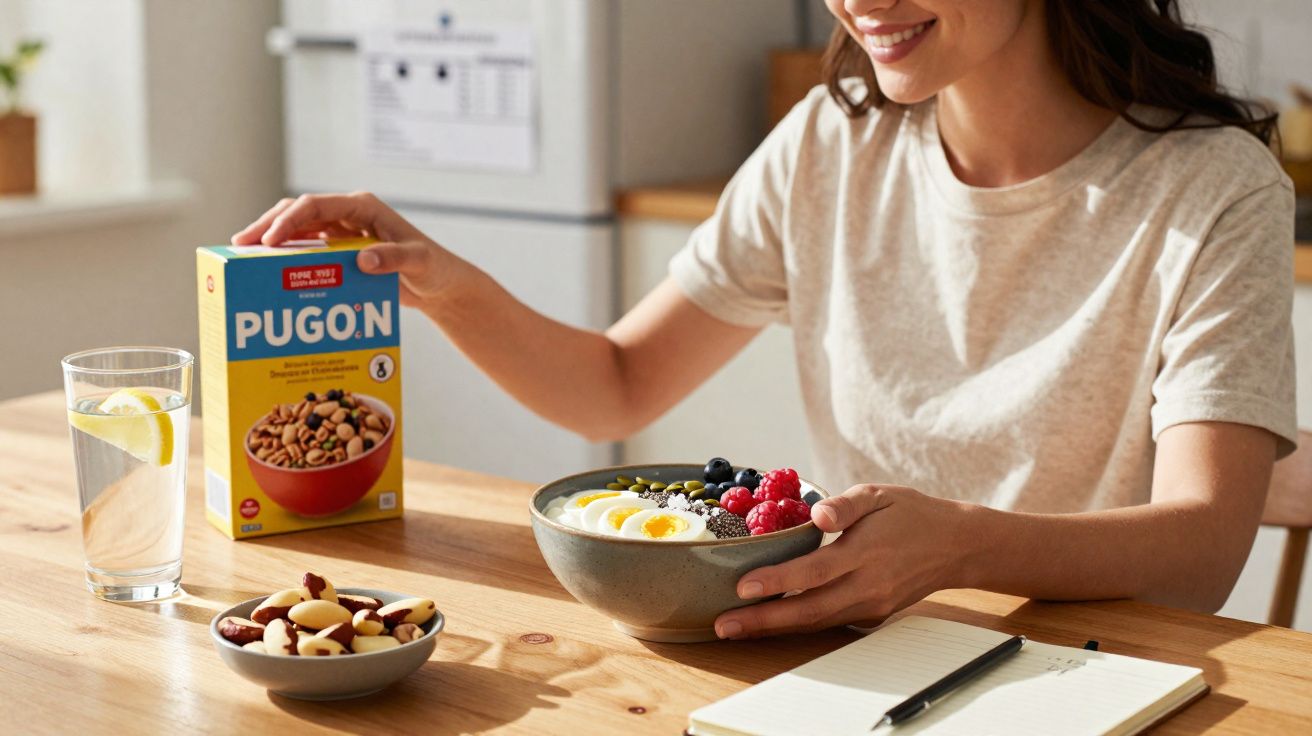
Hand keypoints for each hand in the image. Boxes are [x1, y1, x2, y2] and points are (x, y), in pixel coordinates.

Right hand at [230, 192, 470, 307]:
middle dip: (268, 225)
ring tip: (243, 255)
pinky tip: (266, 268)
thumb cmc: (434, 268)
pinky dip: (285, 255)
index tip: (268, 241)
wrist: (441, 284)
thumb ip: (394, 259)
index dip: (289, 220)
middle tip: (240, 245)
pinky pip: (306, 247)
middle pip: (298, 212)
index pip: (316, 206)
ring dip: (271, 238)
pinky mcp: (340, 250)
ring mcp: (343, 231)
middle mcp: (349, 214)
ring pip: (297, 228)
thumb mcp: (418, 262)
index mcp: (363, 207)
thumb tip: (362, 260)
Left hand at [713, 485, 974, 638]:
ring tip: (734, 629)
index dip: (777, 582)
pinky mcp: (871, 615)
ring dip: (773, 629)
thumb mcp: (879, 494)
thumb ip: (846, 505)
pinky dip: (796, 627)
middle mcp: (867, 585)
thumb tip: (817, 514)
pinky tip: (768, 624)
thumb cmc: (911, 514)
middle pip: (809, 610)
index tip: (743, 587)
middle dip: (762, 621)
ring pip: (815, 623)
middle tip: (723, 625)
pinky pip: (827, 623)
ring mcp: (870, 605)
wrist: (955, 547)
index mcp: (866, 552)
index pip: (815, 571)